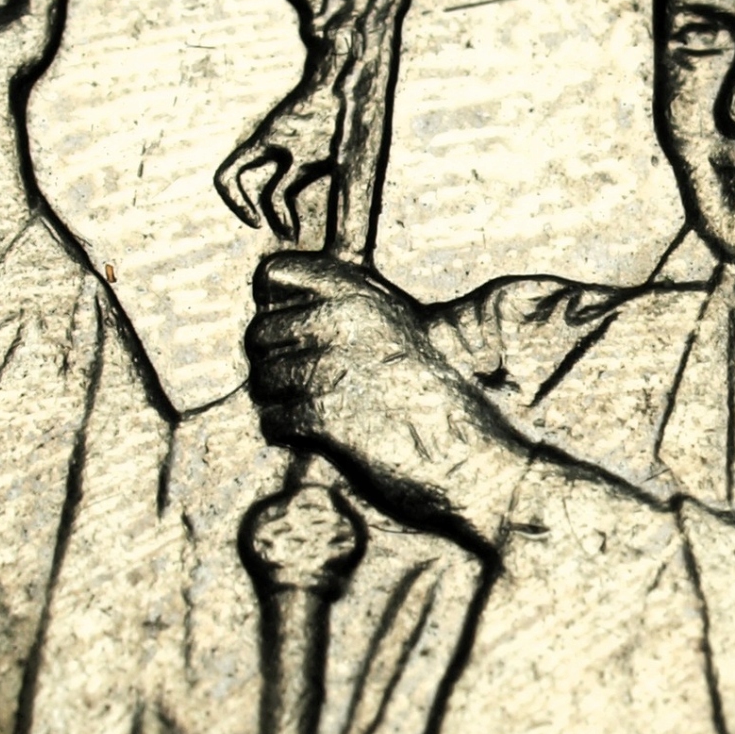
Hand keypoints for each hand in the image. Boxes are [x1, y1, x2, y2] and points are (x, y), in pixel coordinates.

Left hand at [246, 255, 532, 545]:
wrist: (474, 461)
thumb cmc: (439, 406)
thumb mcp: (403, 338)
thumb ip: (353, 320)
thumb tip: (286, 325)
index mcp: (364, 297)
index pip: (277, 272)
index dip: (269, 304)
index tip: (284, 332)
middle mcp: (345, 322)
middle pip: (260, 332)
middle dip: (270, 363)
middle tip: (294, 388)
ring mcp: (335, 367)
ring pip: (263, 379)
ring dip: (277, 402)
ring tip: (308, 415)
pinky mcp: (327, 415)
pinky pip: (273, 420)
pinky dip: (283, 433)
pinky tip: (310, 438)